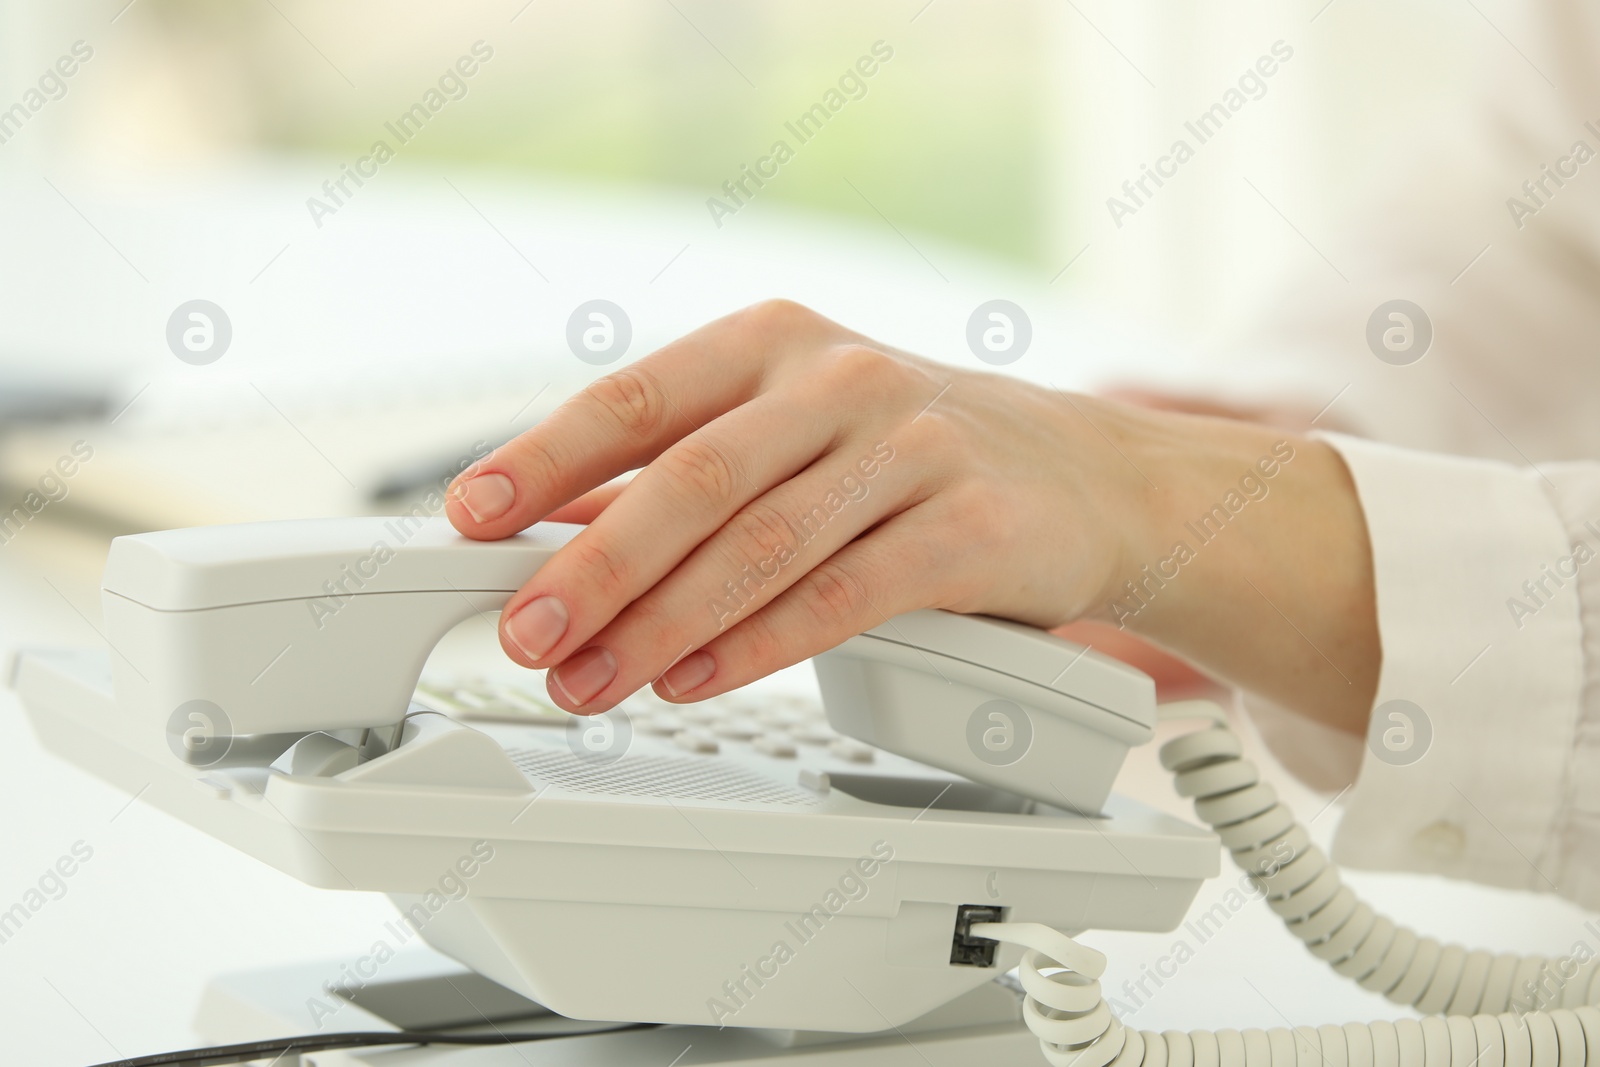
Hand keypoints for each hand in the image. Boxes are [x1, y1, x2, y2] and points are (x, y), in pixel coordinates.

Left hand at [446, 300, 1377, 734]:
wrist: (1084, 478)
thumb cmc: (913, 456)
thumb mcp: (792, 433)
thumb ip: (680, 471)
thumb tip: (550, 521)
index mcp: (776, 342)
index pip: (637, 397)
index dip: (543, 457)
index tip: (468, 515)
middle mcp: (840, 379)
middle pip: (692, 479)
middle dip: (595, 566)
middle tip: (527, 630)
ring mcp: (913, 445)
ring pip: (763, 544)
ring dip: (662, 623)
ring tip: (595, 679)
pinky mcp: (972, 524)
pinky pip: (846, 594)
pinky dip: (760, 644)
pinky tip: (697, 678)